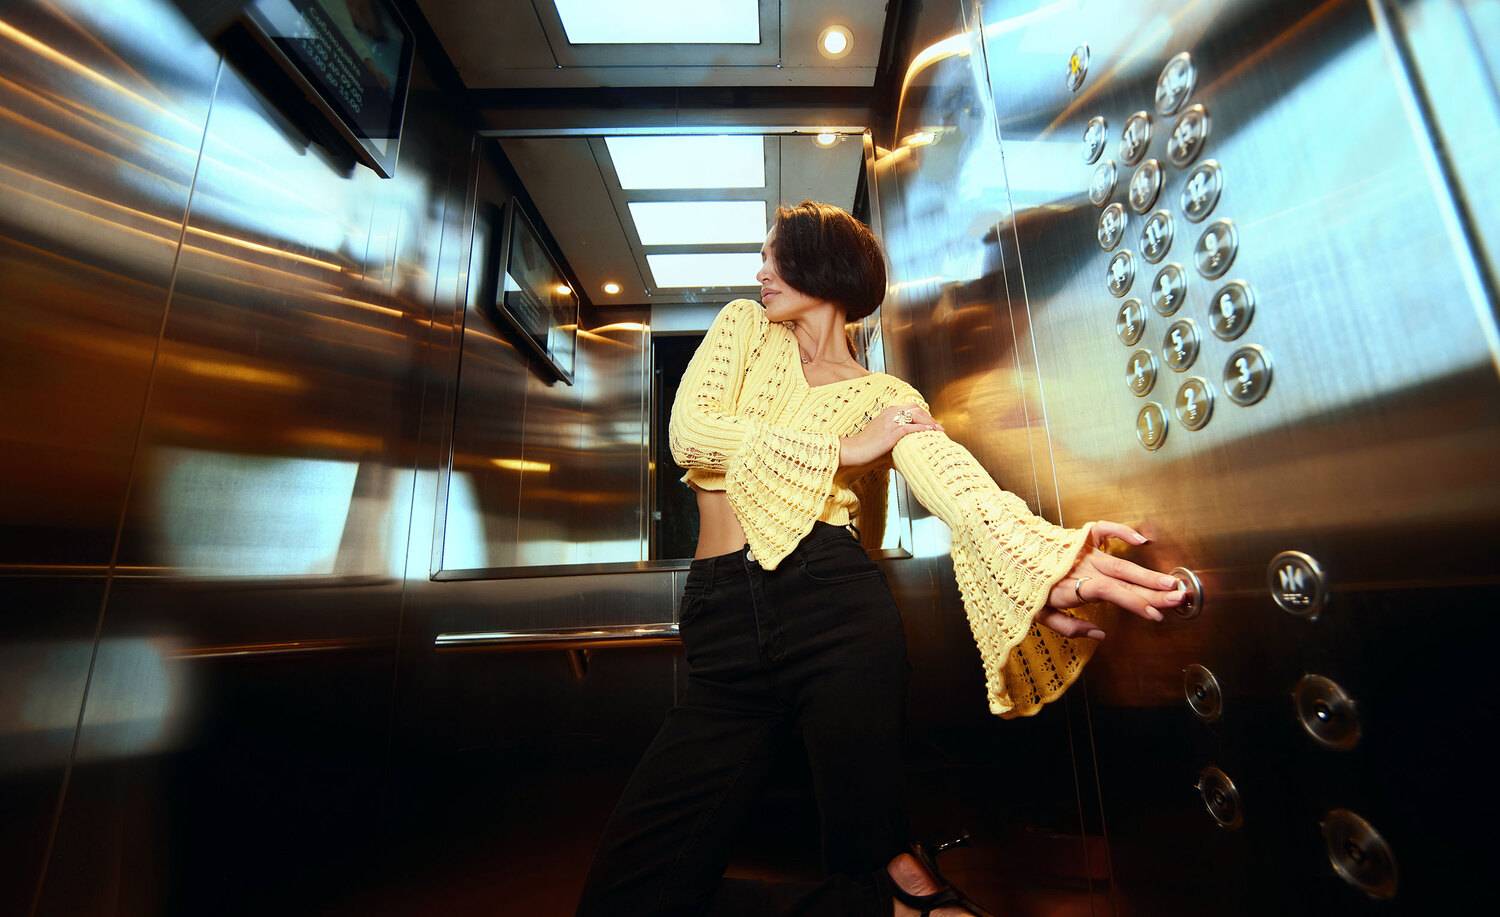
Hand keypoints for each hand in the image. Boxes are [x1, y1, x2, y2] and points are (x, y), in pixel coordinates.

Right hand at [838, 403, 943, 466]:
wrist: (853, 450)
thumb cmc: (866, 447)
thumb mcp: (882, 437)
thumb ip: (895, 438)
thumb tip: (907, 448)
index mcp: (888, 412)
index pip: (911, 408)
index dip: (923, 414)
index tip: (932, 423)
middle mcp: (890, 413)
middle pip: (916, 409)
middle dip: (929, 417)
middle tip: (939, 427)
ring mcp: (891, 421)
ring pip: (916, 416)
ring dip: (930, 422)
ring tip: (939, 430)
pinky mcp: (892, 432)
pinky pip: (911, 427)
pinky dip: (923, 429)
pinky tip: (930, 432)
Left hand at [1037, 520, 1186, 640]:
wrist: (1006, 555)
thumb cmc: (1024, 590)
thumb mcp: (1039, 616)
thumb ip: (1069, 628)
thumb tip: (1100, 636)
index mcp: (1071, 586)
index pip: (1109, 593)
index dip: (1133, 603)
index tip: (1155, 614)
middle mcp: (1081, 567)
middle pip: (1123, 579)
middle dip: (1153, 590)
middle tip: (1178, 598)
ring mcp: (1082, 551)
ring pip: (1121, 563)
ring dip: (1147, 574)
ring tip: (1172, 583)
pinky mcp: (1080, 538)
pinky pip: (1104, 530)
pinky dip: (1122, 531)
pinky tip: (1142, 541)